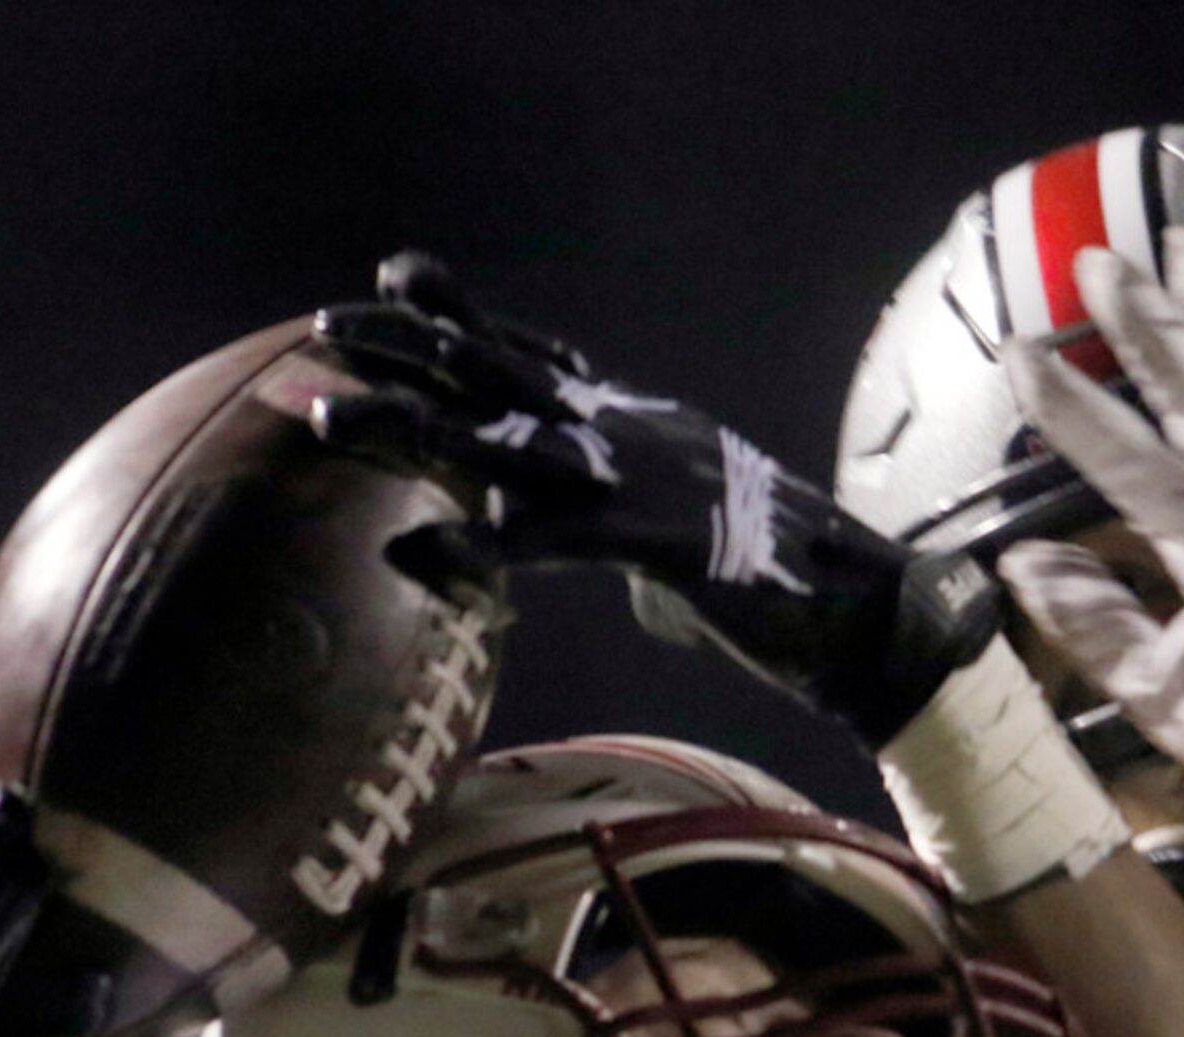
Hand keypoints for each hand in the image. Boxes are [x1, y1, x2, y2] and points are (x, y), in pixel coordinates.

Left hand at [310, 253, 1000, 745]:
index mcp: (642, 425)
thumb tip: (611, 575)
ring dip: (409, 421)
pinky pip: (547, 536)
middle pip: (501, 368)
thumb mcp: (685, 555)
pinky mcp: (652, 540)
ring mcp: (638, 479)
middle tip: (329, 325)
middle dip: (410, 343)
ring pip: (501, 435)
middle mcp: (631, 432)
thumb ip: (631, 547)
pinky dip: (480, 539)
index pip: (541, 355)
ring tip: (324, 413)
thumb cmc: (779, 592)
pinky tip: (421, 543)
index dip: (468, 318)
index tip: (399, 280)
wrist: (859, 610)